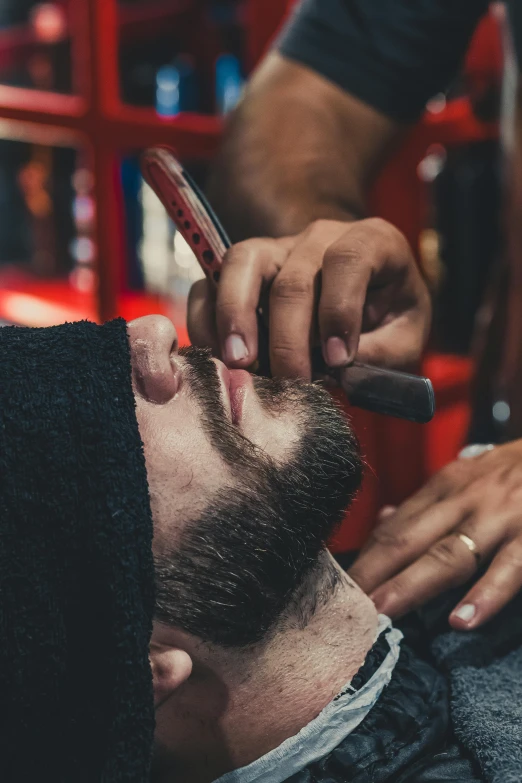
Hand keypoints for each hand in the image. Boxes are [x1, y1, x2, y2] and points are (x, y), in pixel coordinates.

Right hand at [187, 218, 430, 378]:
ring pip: (242, 264)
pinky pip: (211, 282)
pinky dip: (207, 319)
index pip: (348, 260)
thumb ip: (383, 353)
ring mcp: (276, 248)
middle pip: (293, 279)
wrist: (365, 302)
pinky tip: (217, 356)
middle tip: (289, 382)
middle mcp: (320, 237)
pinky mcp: (243, 270)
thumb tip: (338, 370)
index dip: (339, 311)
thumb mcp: (405, 336)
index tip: (338, 360)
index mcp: (372, 242)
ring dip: (235, 315)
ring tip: (238, 361)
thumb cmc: (389, 318)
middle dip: (287, 338)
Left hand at [348, 440, 521, 628]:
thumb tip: (382, 522)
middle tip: (344, 610)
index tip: (337, 591)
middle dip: (373, 575)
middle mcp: (464, 500)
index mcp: (444, 488)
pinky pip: (509, 569)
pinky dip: (485, 595)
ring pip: (448, 555)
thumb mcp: (466, 477)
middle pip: (408, 541)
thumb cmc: (513, 473)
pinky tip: (462, 621)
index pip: (393, 529)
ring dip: (412, 586)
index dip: (365, 561)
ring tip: (384, 614)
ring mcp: (499, 517)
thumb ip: (426, 504)